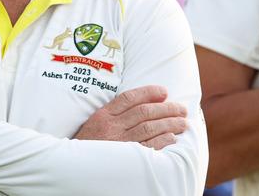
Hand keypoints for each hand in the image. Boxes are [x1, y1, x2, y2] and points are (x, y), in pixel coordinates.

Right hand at [73, 85, 187, 149]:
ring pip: (149, 128)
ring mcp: (120, 143)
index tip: (164, 91)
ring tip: (182, 122)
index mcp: (103, 116)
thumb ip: (112, 114)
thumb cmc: (87, 144)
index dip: (148, 92)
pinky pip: (149, 148)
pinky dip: (163, 141)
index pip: (128, 98)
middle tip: (181, 108)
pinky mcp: (127, 159)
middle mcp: (112, 127)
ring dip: (169, 124)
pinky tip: (172, 138)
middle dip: (166, 108)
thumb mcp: (94, 124)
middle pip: (144, 112)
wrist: (76, 167)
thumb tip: (138, 104)